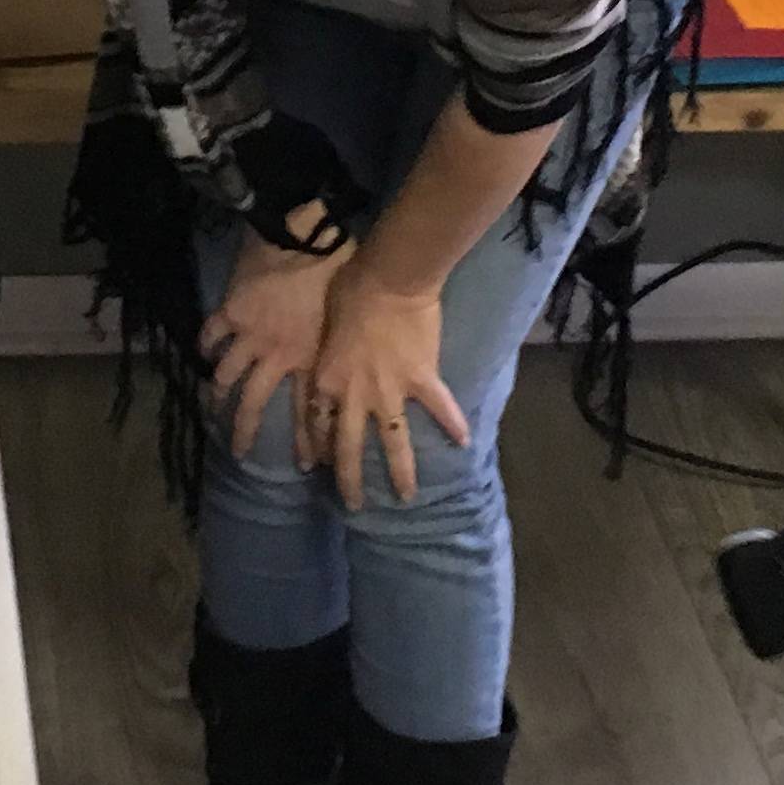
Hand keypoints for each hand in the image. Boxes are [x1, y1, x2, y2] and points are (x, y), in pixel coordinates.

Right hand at [203, 229, 347, 459]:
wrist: (303, 239)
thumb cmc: (339, 270)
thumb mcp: (351, 314)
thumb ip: (352, 340)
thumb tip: (371, 357)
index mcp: (310, 357)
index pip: (307, 409)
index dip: (306, 439)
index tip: (306, 465)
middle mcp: (276, 354)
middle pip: (255, 403)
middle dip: (246, 432)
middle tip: (239, 453)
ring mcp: (250, 335)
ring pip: (227, 374)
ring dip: (218, 393)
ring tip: (212, 409)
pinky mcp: (231, 312)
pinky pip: (212, 335)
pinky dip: (205, 345)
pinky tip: (202, 354)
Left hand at [300, 271, 466, 509]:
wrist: (388, 279)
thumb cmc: (349, 291)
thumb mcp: (324, 326)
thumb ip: (328, 351)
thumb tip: (329, 354)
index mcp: (327, 380)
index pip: (317, 423)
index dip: (317, 447)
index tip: (318, 467)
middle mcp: (355, 395)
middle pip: (349, 448)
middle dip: (350, 480)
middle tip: (354, 505)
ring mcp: (390, 391)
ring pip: (394, 442)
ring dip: (400, 472)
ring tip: (407, 497)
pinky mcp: (422, 380)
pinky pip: (440, 408)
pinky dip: (454, 425)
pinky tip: (466, 443)